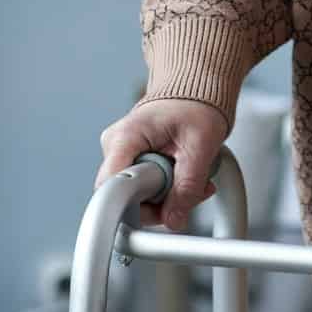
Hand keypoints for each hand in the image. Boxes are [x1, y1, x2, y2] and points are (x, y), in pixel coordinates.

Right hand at [95, 99, 228, 231]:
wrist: (195, 92)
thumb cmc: (195, 106)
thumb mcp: (200, 145)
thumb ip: (187, 186)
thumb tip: (173, 219)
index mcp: (125, 137)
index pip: (111, 188)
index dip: (133, 207)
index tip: (160, 211)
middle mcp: (115, 147)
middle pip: (127, 198)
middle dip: (163, 202)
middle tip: (190, 187)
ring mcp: (121, 155)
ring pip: (138, 198)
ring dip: (169, 196)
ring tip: (192, 177)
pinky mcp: (131, 162)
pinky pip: (144, 190)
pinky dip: (167, 189)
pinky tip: (183, 176)